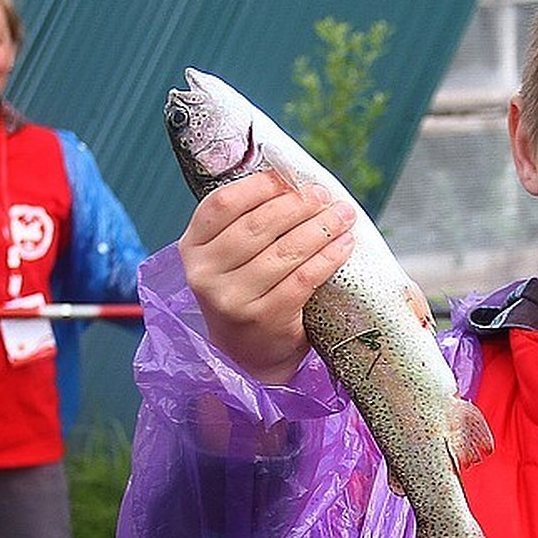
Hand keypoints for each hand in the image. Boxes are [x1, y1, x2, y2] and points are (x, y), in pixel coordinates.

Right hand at [178, 170, 355, 383]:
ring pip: (285, 251)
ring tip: (343, 216)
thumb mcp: (227, 260)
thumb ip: (245, 225)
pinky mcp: (264, 318)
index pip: (223, 204)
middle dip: (299, 205)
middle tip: (325, 196)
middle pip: (258, 225)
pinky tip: (344, 246)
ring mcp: (234, 299)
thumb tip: (294, 182)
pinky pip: (303, 279)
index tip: (290, 179)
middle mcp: (206, 274)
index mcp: (192, 248)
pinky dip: (328, 258)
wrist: (245, 357)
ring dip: (321, 228)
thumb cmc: (244, 294)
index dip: (260, 186)